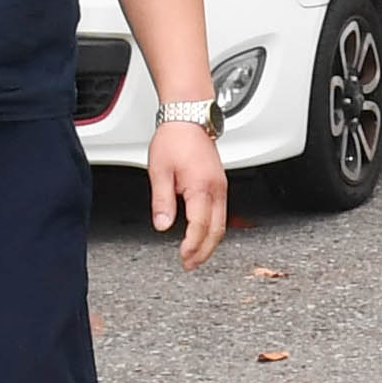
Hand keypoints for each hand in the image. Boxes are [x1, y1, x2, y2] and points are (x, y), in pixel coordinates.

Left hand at [148, 116, 228, 266]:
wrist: (189, 118)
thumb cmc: (174, 139)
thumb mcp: (159, 171)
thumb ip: (162, 201)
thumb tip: (162, 225)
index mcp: (201, 186)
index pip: (199, 226)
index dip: (192, 245)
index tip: (182, 257)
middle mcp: (217, 188)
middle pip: (217, 230)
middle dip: (205, 251)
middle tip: (190, 264)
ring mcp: (221, 186)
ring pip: (222, 223)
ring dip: (210, 242)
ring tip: (196, 255)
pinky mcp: (220, 183)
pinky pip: (221, 212)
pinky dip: (213, 229)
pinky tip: (202, 234)